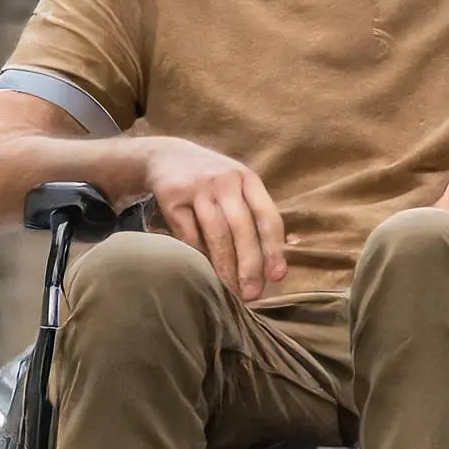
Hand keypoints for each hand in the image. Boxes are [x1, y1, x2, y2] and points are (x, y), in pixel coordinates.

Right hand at [143, 137, 288, 301]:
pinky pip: (187, 232)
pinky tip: (203, 272)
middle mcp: (226, 181)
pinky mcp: (172, 196)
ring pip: (216, 232)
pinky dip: (197, 254)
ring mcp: (198, 187)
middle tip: (252, 294)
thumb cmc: (211, 181)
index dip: (274, 248)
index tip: (277, 276)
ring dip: (224, 265)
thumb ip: (255, 213)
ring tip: (229, 290)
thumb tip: (283, 253)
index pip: (268, 215)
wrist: (165, 155)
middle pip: (243, 227)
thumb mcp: (237, 186)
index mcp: (248, 179)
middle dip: (250, 264)